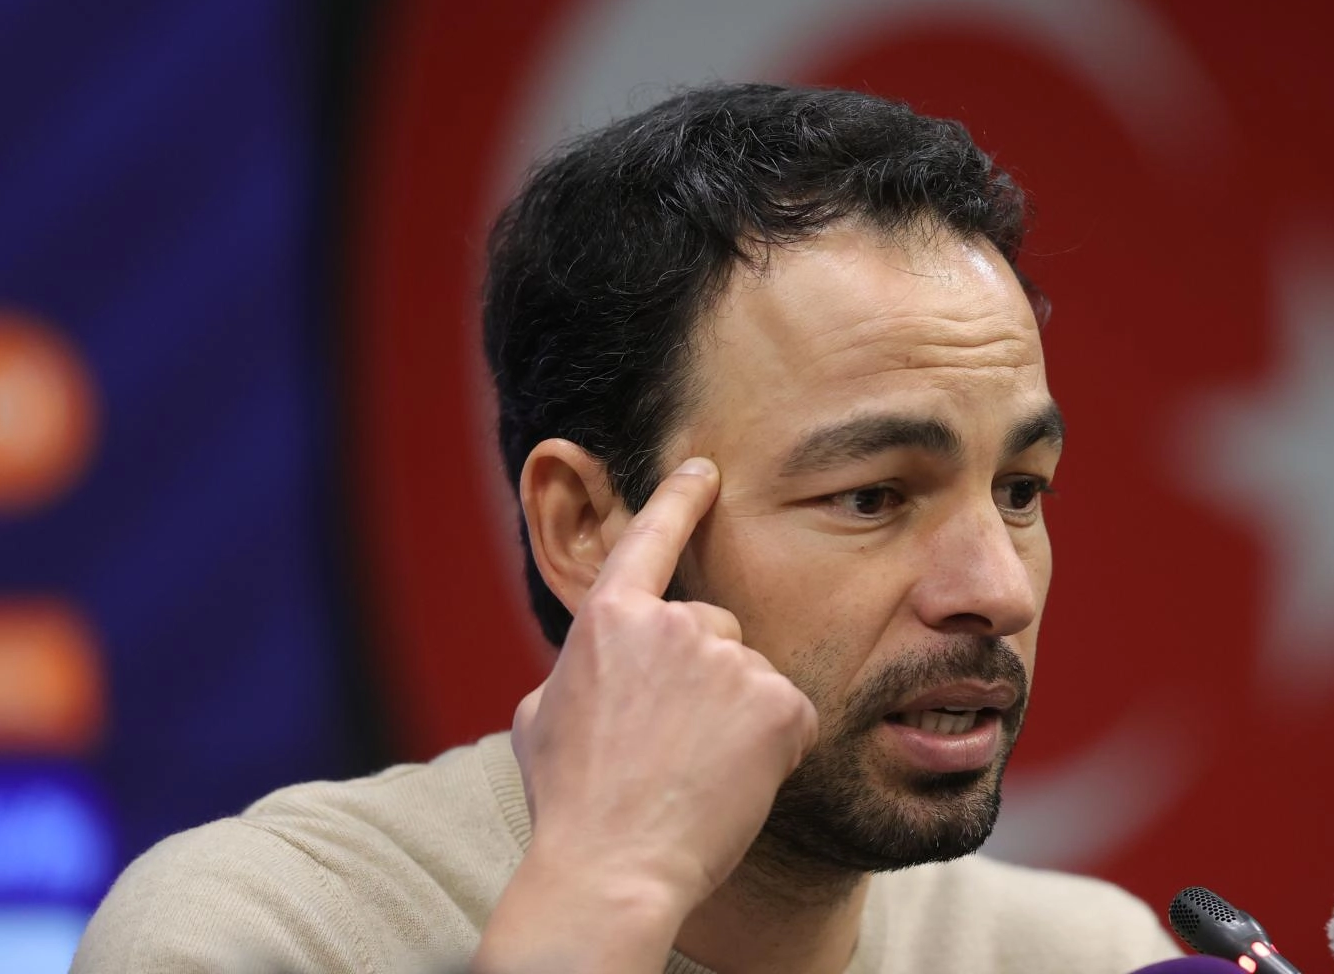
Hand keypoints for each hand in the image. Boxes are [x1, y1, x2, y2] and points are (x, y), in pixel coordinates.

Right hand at [474, 457, 819, 972]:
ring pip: (751, 675)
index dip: (681, 498)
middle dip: (705, 678)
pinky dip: (774, 748)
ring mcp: (731, 660)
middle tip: (672, 746)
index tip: (705, 467)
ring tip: (695, 772)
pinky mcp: (778, 701)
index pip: (652, 539)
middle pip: (715, 629)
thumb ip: (579, 669)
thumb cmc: (571, 803)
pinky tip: (732, 781)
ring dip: (738, 716)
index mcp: (609, 619)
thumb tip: (594, 664)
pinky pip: (789, 714)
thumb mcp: (544, 717)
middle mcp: (673, 624)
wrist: (613, 867)